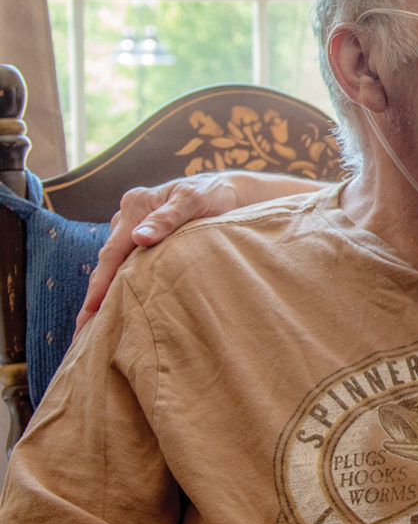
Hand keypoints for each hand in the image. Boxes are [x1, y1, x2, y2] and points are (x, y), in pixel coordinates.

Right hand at [76, 172, 257, 334]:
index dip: (100, 283)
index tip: (91, 310)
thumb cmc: (213, 194)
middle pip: (107, 261)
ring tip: (95, 327)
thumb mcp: (194, 201)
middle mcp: (129, 216)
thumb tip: (139, 238)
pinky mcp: (145, 239)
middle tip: (82, 331)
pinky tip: (117, 306)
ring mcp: (134, 227)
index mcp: (136, 205)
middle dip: (94, 296)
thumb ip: (168, 218)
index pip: (112, 251)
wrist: (229, 191)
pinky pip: (128, 263)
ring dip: (105, 292)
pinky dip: (121, 283)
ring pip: (116, 264)